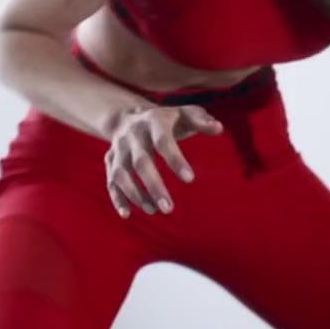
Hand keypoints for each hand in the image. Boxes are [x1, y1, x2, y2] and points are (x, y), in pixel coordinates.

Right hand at [104, 104, 222, 216]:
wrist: (128, 116)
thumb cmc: (166, 120)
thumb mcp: (184, 113)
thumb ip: (201, 120)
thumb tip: (219, 128)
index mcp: (153, 121)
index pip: (163, 141)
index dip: (175, 160)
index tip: (190, 180)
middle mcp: (132, 135)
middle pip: (141, 162)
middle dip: (153, 186)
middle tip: (168, 209)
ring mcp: (118, 148)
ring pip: (122, 174)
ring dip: (136, 194)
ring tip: (154, 211)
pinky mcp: (110, 161)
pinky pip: (110, 181)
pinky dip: (117, 198)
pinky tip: (127, 214)